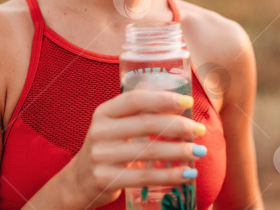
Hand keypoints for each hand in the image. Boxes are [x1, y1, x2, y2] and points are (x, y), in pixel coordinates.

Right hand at [61, 90, 205, 208]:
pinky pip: (146, 176)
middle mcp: (100, 131)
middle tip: (200, 130)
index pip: (136, 99)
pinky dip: (171, 175)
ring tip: (199, 151)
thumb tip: (182, 107)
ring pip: (150, 151)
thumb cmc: (108, 147)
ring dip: (181, 152)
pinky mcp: (106, 179)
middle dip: (179, 126)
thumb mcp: (113, 125)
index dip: (164, 99)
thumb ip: (137, 114)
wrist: (79, 181)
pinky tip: (188, 173)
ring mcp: (101, 156)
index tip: (189, 102)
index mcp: (104, 112)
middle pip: (147, 124)